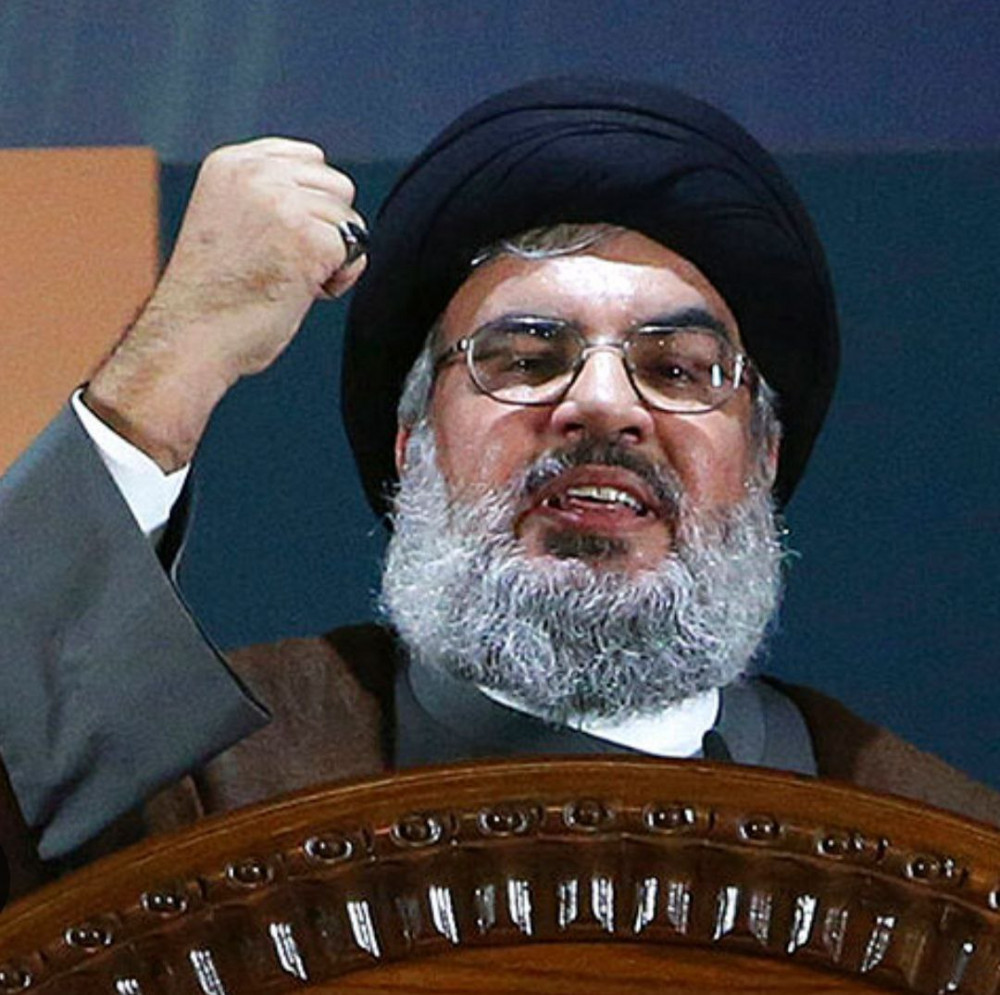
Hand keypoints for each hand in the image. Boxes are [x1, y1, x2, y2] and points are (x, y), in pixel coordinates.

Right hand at [84, 138, 365, 470]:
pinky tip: (302, 293)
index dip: (312, 203)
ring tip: (288, 279)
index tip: (283, 236)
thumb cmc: (211, 297)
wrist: (190, 337)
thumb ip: (269, 198)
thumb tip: (329, 198)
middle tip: (285, 263)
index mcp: (232, 164)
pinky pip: (355, 251)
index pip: (310, 158)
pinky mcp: (308, 239)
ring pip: (349, 220)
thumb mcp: (229, 221)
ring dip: (332, 256)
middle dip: (325, 228)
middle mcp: (258, 174)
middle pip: (338, 187)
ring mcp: (284, 204)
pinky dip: (338, 280)